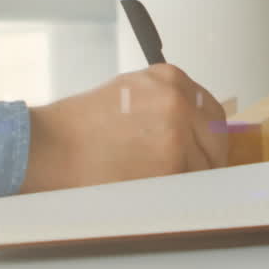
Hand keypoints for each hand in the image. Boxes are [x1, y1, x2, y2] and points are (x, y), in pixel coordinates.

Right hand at [20, 64, 228, 192]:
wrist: (52, 147)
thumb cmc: (80, 125)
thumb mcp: (129, 91)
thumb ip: (165, 101)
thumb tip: (193, 125)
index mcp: (169, 78)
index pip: (211, 108)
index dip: (208, 133)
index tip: (204, 146)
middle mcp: (178, 100)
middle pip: (216, 136)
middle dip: (207, 156)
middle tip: (190, 170)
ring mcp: (177, 132)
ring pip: (205, 164)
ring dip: (188, 175)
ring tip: (155, 177)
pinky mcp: (171, 164)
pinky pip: (189, 183)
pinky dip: (175, 190)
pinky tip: (151, 185)